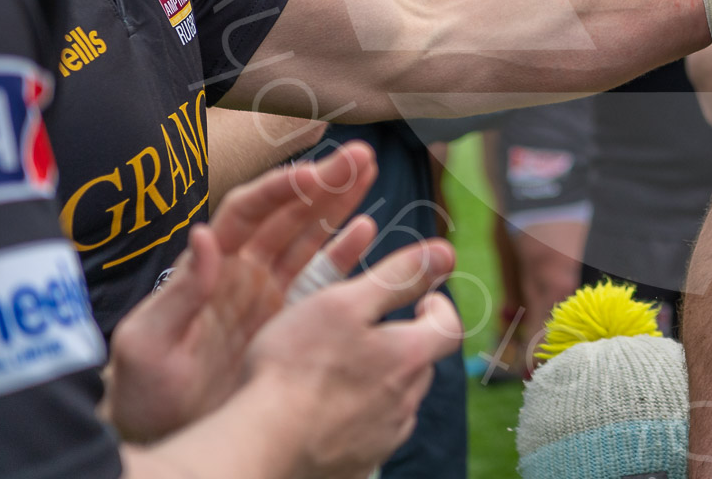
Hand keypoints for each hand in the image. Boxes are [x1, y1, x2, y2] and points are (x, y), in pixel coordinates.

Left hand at [106, 141, 381, 442]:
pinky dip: (345, 251)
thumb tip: (203, 236)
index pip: (249, 210)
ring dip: (340, 202)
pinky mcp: (291, 320)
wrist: (166, 436)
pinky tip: (365, 228)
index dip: (282, 187)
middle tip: (360, 155)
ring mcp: (271, 293)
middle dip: (325, 181)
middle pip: (289, 212)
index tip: (316, 173)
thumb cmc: (144, 391)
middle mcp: (245, 271)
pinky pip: (323, 278)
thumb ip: (180, 291)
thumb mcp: (149, 342)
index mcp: (211, 266)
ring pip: (311, 235)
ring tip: (368, 171)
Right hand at [243, 237, 460, 478]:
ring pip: (397, 399)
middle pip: (421, 363)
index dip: (438, 306)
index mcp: (410, 357)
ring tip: (340, 372)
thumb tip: (445, 253)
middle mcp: (406, 402)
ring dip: (381, 382)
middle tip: (368, 332)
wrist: (261, 446)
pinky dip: (358, 416)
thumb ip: (398, 276)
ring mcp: (383, 439)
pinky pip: (371, 433)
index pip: (450, 326)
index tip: (420, 298)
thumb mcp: (346, 302)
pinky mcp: (358, 464)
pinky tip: (324, 410)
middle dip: (404, 343)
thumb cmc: (297, 367)